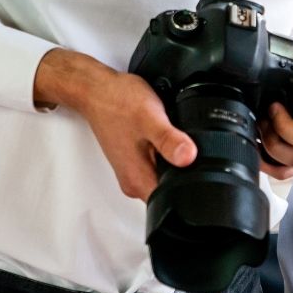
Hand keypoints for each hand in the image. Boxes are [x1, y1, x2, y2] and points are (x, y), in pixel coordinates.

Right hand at [34, 48, 195, 200]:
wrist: (97, 91)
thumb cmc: (117, 103)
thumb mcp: (150, 118)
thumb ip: (169, 140)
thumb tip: (188, 157)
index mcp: (137, 180)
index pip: (172, 201)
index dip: (192, 188)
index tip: (196, 165)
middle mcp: (133, 181)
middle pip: (173, 190)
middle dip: (187, 171)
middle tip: (179, 143)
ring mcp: (133, 172)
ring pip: (167, 177)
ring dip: (176, 161)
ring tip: (169, 138)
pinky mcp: (135, 161)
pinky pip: (160, 165)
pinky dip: (167, 153)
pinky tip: (164, 137)